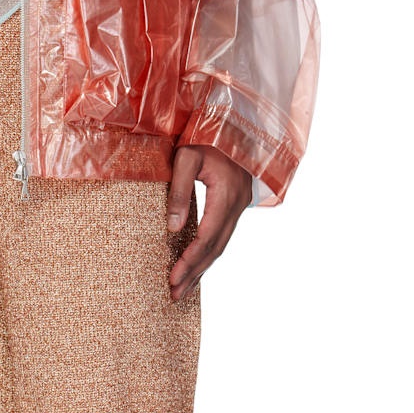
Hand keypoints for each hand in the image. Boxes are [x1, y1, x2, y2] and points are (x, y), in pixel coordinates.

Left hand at [166, 143, 251, 302]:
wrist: (233, 118)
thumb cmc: (206, 134)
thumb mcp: (186, 156)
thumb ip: (179, 191)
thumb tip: (172, 229)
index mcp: (226, 194)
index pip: (207, 238)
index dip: (190, 261)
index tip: (172, 278)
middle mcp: (238, 204)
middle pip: (216, 248)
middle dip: (195, 273)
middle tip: (175, 294)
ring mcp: (241, 205)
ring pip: (222, 244)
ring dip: (203, 267)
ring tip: (183, 287)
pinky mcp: (237, 202)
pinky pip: (223, 234)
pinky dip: (210, 252)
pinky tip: (198, 262)